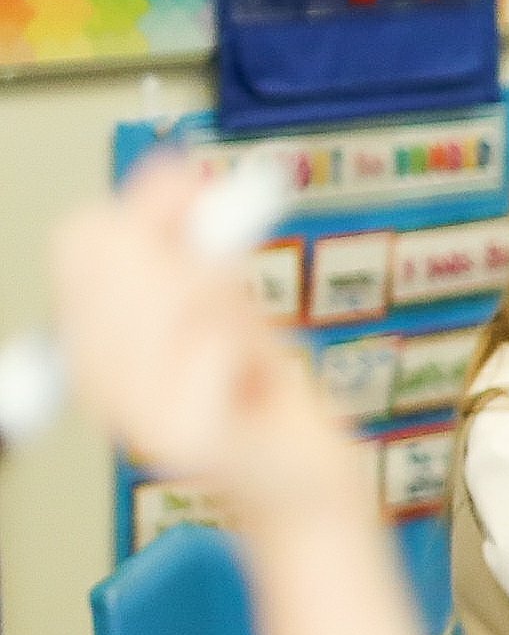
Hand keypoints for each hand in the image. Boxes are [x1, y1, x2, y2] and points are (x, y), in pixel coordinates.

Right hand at [52, 155, 353, 525]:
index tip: (197, 198)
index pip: (84, 237)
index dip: (146, 207)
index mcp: (91, 331)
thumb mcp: (221, 294)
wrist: (299, 468)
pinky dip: (243, 351)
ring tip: (241, 345)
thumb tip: (178, 166)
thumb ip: (190, 231)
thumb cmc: (252, 387)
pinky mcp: (175, 441)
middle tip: (231, 290)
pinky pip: (211, 351)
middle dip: (191, 260)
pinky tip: (248, 380)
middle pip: (123, 261)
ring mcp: (127, 411)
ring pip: (174, 300)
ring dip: (227, 309)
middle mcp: (94, 371)